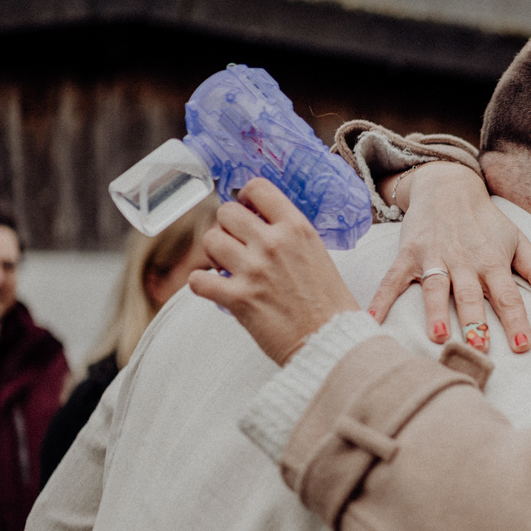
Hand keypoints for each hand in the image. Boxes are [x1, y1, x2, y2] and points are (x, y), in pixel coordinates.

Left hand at [190, 179, 361, 365]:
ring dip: (214, 254)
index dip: (245, 198)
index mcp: (297, 229)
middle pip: (226, 212)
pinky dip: (201, 284)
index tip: (246, 211)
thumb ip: (290, 236)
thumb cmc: (330, 304)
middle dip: (227, 228)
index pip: (258, 188)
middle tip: (236, 245)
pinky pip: (198, 279)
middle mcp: (274, 244)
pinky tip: (214, 288)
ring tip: (226, 267)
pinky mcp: (238, 299)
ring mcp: (254, 270)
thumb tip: (261, 225)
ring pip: (210, 240)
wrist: (332, 342)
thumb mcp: (317, 255)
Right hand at [368, 161, 530, 352]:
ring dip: (435, 312)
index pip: (508, 295)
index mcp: (493, 262)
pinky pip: (393, 279)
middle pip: (470, 295)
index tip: (522, 347)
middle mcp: (465, 261)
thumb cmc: (485, 221)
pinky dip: (381, 298)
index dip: (516, 320)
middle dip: (474, 320)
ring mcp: (434, 257)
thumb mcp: (516, 240)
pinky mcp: (408, 253)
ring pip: (435, 287)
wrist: (448, 185)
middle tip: (478, 346)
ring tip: (438, 337)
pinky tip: (371, 319)